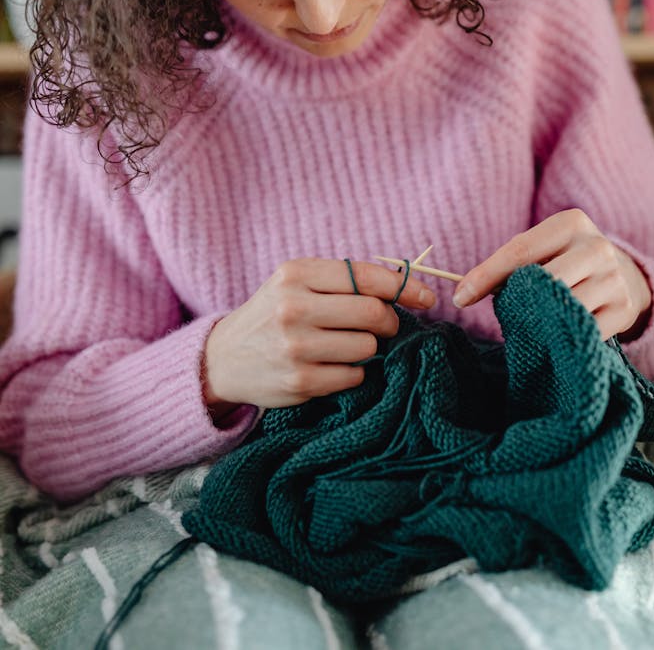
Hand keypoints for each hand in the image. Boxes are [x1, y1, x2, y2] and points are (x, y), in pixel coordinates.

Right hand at [203, 258, 435, 411]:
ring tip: (342, 345)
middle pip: (375, 313)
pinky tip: (329, 366)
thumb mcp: (297, 283)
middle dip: (388, 321)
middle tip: (382, 326)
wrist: (224, 358)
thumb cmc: (274, 313)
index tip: (427, 297)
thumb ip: (344, 281)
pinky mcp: (299, 381)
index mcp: (296, 274)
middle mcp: (293, 307)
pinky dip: (352, 372)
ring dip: (367, 348)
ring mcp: (296, 346)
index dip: (404, 287)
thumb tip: (409, 288)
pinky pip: (355, 375)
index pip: (366, 276)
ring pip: (368, 347)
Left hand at [453, 209, 651, 340]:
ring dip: (540, 320)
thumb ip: (509, 263)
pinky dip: (564, 336)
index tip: (460, 297)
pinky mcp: (624, 309)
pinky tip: (560, 332)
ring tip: (533, 322)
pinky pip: (582, 331)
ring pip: (562, 308)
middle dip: (517, 300)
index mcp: (571, 223)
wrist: (625, 274)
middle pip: (543, 280)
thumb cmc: (567, 260)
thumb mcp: (543, 249)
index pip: (520, 251)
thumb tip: (464, 293)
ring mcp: (614, 278)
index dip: (486, 275)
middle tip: (503, 313)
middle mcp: (597, 247)